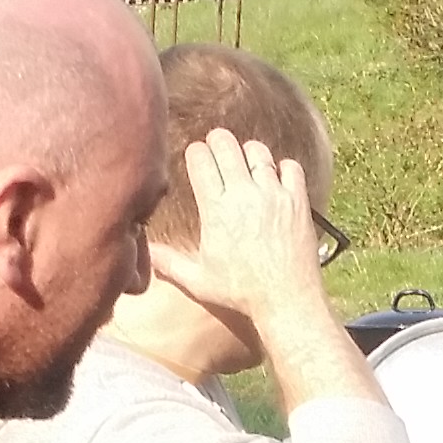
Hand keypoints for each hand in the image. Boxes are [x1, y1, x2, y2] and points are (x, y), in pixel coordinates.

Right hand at [149, 129, 326, 331]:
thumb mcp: (198, 281)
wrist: (286, 301)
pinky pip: (290, 166)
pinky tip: (275, 179)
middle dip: (217, 141)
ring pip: (257, 151)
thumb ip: (169, 263)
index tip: (197, 159)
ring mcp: (272, 195)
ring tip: (245, 164)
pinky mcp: (297, 201)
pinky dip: (282, 167)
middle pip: (225, 143)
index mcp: (215, 209)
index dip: (195, 153)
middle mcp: (243, 195)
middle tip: (217, 148)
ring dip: (248, 153)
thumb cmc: (241, 293)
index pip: (199, 158)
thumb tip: (145, 254)